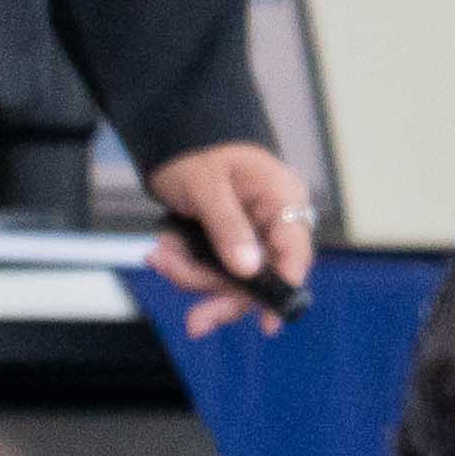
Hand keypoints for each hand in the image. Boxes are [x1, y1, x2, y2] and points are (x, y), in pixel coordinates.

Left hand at [146, 141, 317, 332]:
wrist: (171, 133)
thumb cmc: (196, 148)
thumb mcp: (207, 187)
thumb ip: (228, 228)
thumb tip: (248, 269)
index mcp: (282, 198)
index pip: (294, 251)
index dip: (284, 288)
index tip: (269, 321)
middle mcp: (272, 220)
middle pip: (260, 276)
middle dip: (219, 293)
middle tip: (195, 321)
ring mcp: (251, 233)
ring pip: (231, 278)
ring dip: (192, 275)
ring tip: (160, 256)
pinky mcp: (229, 241)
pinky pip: (213, 268)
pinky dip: (186, 266)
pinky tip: (164, 252)